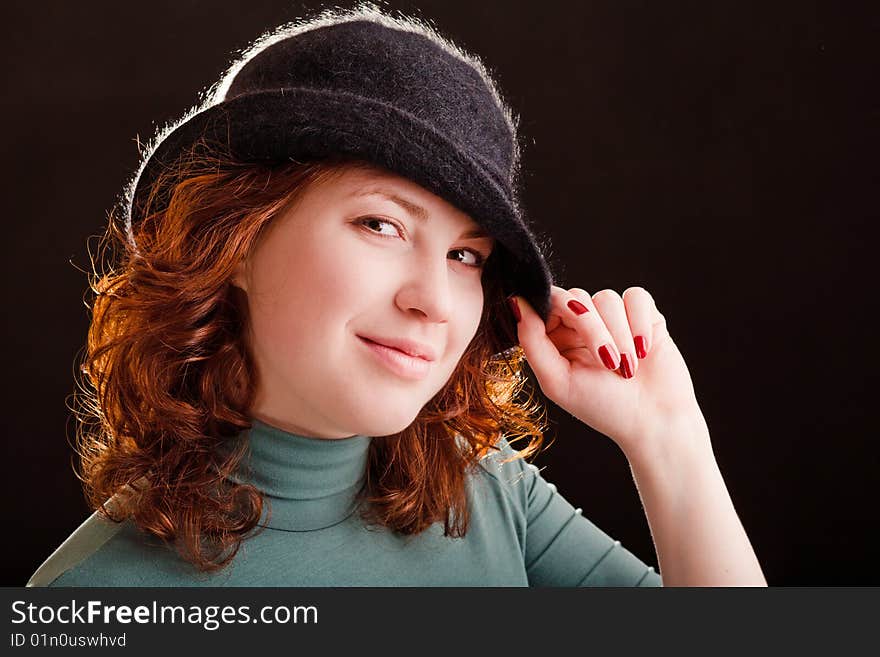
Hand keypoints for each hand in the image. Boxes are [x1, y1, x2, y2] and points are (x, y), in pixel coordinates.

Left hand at [509, 285, 708, 459]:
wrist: (654, 422)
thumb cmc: (604, 408)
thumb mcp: (557, 380)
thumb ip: (532, 341)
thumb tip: (516, 302)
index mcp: (557, 339)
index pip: (548, 302)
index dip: (560, 311)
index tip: (571, 336)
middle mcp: (583, 325)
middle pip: (577, 297)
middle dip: (593, 329)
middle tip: (607, 363)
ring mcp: (613, 319)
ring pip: (607, 297)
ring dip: (619, 334)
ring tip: (628, 367)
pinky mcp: (644, 316)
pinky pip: (636, 296)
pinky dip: (639, 322)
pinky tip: (644, 349)